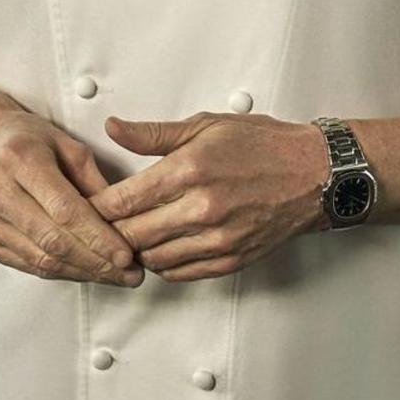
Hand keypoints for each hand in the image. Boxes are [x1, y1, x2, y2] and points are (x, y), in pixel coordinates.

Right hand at [0, 110, 139, 287]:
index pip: (64, 209)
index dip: (98, 237)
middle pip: (53, 240)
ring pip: (41, 259)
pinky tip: (84, 271)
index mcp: (20, 158)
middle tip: (129, 273)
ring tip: (114, 276)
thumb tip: (121, 220)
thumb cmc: (25, 138)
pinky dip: (60, 272)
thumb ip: (92, 180)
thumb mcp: (65, 143)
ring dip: (82, 273)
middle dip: (97, 262)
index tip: (126, 254)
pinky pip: (28, 265)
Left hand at [92, 114, 331, 282]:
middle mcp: (201, 208)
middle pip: (131, 236)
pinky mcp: (231, 259)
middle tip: (100, 226)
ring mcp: (217, 238)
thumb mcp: (205, 125)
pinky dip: (163, 264)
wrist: (313, 173)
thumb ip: (153, 134)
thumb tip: (114, 129)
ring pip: (153, 258)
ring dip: (136, 251)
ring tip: (131, 236)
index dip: (96, 207)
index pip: (122, 201)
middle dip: (110, 232)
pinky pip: (180, 273)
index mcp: (189, 170)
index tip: (87, 205)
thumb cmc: (263, 145)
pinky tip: (161, 248)